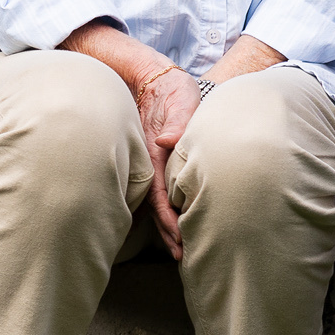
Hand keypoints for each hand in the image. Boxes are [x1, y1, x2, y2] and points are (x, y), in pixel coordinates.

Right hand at [132, 67, 200, 258]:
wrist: (158, 79)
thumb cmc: (173, 89)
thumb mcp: (178, 99)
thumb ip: (176, 120)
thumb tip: (167, 141)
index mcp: (154, 153)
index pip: (159, 193)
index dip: (167, 216)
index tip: (178, 236)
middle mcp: (151, 162)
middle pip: (156, 204)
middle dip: (167, 230)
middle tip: (182, 255)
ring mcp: (154, 163)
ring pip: (158, 200)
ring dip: (168, 224)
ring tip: (182, 248)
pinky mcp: (159, 161)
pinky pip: (161, 190)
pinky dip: (169, 209)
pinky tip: (180, 224)